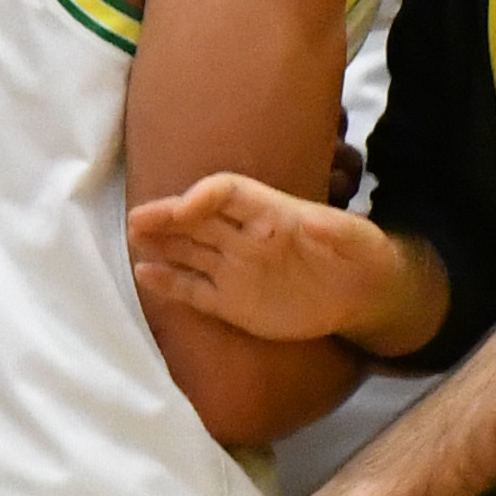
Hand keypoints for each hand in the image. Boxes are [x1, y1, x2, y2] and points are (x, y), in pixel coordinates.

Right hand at [131, 171, 413, 345]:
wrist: (360, 296)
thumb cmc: (362, 258)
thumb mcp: (360, 241)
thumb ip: (341, 231)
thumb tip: (321, 224)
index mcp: (273, 213)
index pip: (230, 194)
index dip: (205, 196)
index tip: (186, 207)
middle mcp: (245, 236)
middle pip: (198, 220)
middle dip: (168, 217)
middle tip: (138, 219)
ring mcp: (235, 268)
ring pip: (189, 251)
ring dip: (162, 244)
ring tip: (132, 239)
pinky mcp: (230, 302)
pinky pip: (194, 290)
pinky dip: (169, 283)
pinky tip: (144, 275)